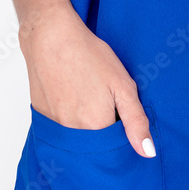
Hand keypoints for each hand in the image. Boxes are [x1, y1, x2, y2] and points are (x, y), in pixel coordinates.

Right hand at [19, 1, 155, 158]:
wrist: (50, 36)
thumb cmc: (89, 56)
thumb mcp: (123, 86)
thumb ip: (136, 121)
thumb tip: (147, 152)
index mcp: (95, 126)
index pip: (114, 148)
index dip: (121, 135)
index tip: (121, 116)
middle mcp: (71, 132)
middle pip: (94, 146)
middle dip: (103, 132)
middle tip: (103, 102)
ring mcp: (53, 125)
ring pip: (76, 137)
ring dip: (85, 126)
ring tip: (88, 96)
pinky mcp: (40, 116)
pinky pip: (60, 128)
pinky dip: (69, 118)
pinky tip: (73, 96)